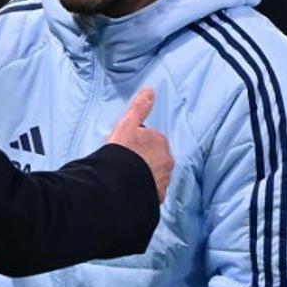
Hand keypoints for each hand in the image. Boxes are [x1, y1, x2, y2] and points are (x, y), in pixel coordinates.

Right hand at [107, 87, 172, 202]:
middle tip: (126, 161)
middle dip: (144, 158)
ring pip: (155, 174)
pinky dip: (145, 189)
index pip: (151, 138)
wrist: (120, 182)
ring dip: (145, 174)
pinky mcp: (157, 195)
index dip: (138, 142)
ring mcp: (163, 179)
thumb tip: (150, 90)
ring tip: (128, 176)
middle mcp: (167, 161)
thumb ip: (139, 108)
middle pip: (155, 157)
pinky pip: (152, 190)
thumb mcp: (127, 125)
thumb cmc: (123, 152)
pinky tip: (132, 188)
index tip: (126, 147)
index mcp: (160, 142)